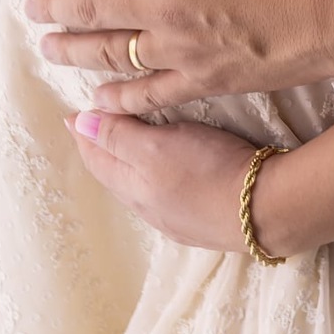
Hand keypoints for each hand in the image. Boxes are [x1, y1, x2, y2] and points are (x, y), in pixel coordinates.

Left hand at [28, 0, 333, 109]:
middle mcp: (161, 7)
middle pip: (91, 8)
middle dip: (55, 6)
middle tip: (29, 7)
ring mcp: (180, 50)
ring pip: (110, 53)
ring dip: (73, 51)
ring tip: (47, 49)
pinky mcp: (206, 81)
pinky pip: (149, 95)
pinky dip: (119, 99)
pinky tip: (98, 102)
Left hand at [66, 110, 258, 249]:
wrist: (261, 210)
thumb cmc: (209, 170)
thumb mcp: (158, 145)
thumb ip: (119, 135)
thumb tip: (78, 124)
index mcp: (132, 186)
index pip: (97, 157)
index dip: (84, 133)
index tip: (72, 114)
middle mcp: (146, 206)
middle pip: (113, 173)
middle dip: (99, 149)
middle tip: (91, 124)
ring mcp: (172, 216)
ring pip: (136, 185)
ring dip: (124, 163)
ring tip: (121, 143)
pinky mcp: (197, 219)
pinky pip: (159, 194)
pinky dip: (149, 175)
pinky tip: (161, 171)